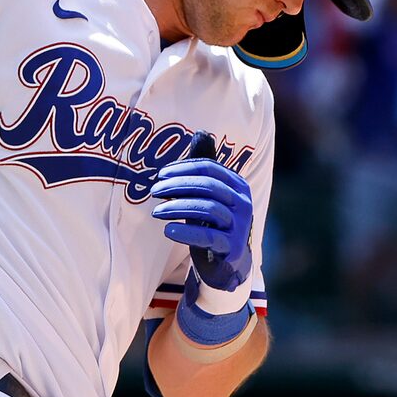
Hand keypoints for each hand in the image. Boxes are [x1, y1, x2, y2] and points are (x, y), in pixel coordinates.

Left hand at [148, 156, 253, 292]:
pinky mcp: (232, 248)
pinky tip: (168, 230)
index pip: (210, 168)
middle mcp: (242, 202)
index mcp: (238, 185)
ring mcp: (239, 225)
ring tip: (157, 211)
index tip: (161, 175)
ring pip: (208, 209)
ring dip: (178, 207)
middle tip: (154, 191)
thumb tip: (201, 132)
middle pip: (208, 186)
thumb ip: (204, 169)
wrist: (228, 264)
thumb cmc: (214, 224)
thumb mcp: (210, 195)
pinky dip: (186, 232)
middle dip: (178, 186)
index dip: (184, 168)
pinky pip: (207, 237)